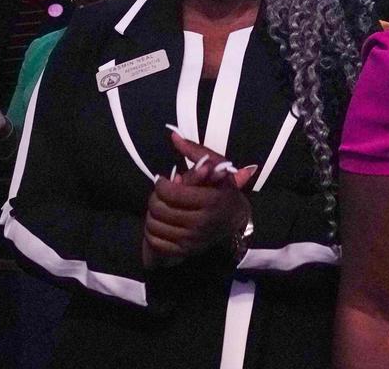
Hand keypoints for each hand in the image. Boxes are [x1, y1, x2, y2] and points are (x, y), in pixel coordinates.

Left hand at [142, 133, 256, 266]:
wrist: (236, 223)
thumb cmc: (224, 191)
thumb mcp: (218, 168)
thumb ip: (196, 152)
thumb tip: (174, 137)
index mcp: (211, 201)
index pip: (172, 193)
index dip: (161, 184)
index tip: (163, 180)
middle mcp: (202, 223)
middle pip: (159, 209)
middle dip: (155, 198)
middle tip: (160, 193)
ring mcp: (192, 241)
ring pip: (154, 226)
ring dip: (152, 214)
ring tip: (160, 206)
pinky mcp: (185, 252)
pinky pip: (156, 242)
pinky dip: (152, 231)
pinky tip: (160, 222)